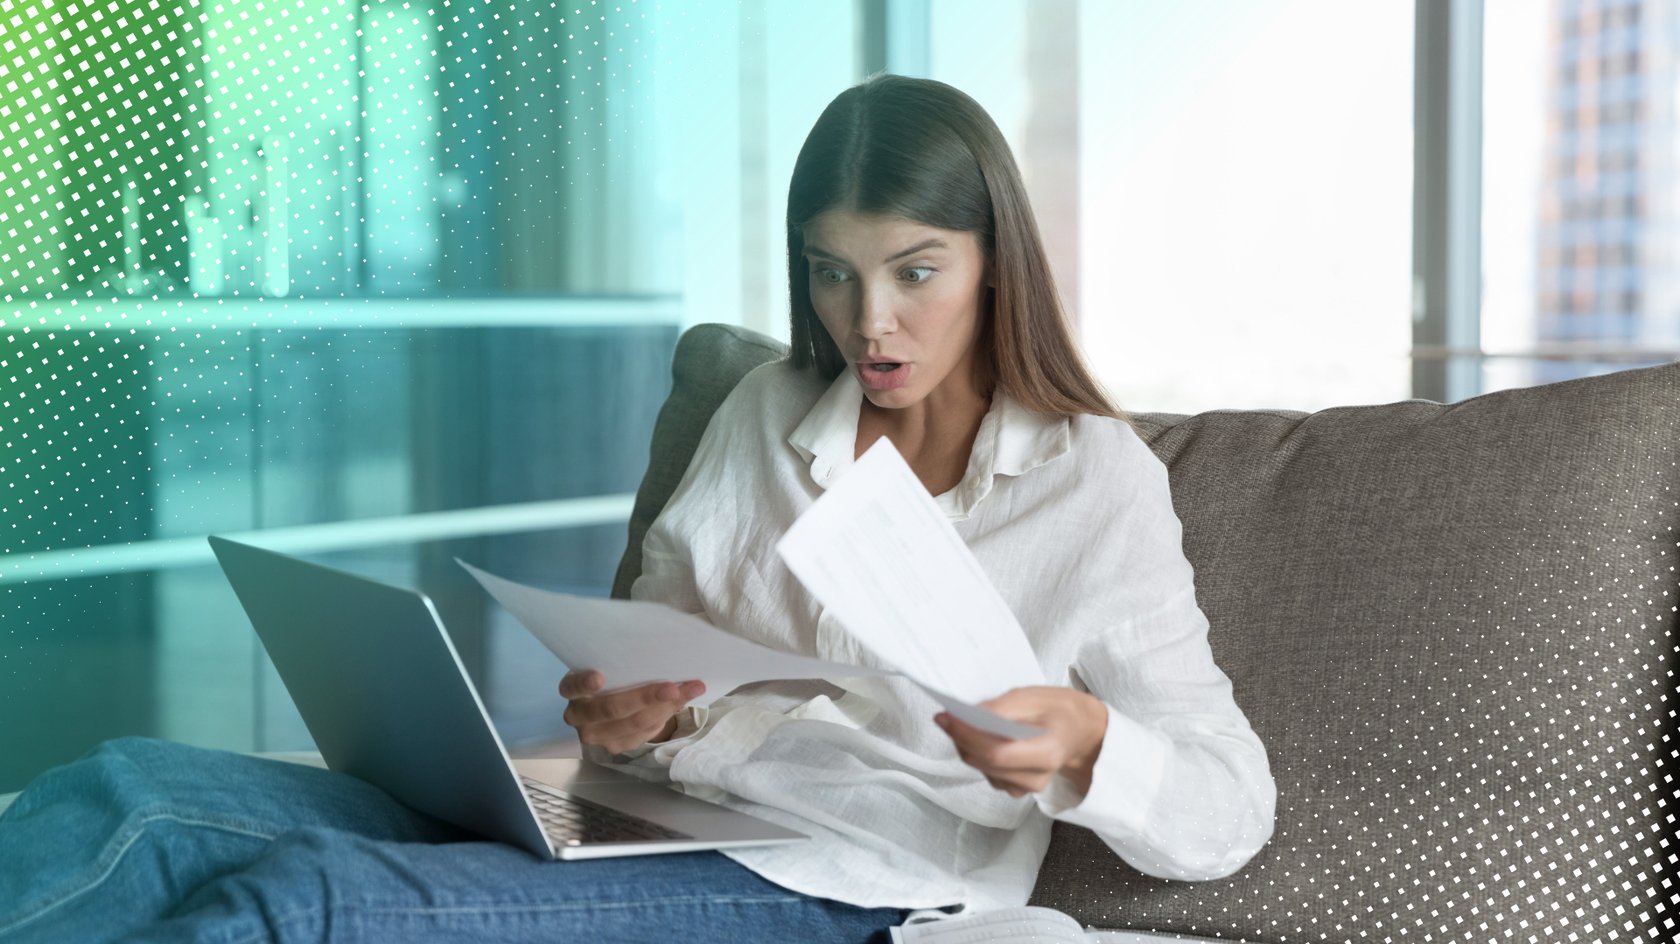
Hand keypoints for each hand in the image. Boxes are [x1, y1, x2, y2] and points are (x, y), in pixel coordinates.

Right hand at [558, 669, 704, 754]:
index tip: (599, 677)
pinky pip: (642, 735)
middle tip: (673, 688)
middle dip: (646, 697)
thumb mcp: (611, 668)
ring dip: (664, 708)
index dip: (585, 683)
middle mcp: (577, 715)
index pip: (572, 686)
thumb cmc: (611, 678)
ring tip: (689, 691)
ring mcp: (594, 735)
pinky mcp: (612, 747)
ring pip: (633, 724)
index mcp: (571, 689)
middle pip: (612, 708)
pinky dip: (663, 718)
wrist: (610, 705)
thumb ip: (625, 665)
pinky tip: (678, 704)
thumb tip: (663, 656)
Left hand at [934, 687, 1107, 798]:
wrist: (1081, 734)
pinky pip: (986, 771)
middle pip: (984, 762)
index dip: (967, 736)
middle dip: (960, 738)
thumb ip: (1002, 707)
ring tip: (964, 722)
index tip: (945, 717)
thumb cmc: (1061, 712)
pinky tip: (979, 737)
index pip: (997, 753)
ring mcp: (1025, 787)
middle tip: (947, 715)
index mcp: (1047, 753)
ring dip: (966, 745)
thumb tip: (968, 714)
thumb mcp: (1036, 697)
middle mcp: (1036, 778)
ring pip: (981, 768)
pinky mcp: (1015, 788)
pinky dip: (976, 753)